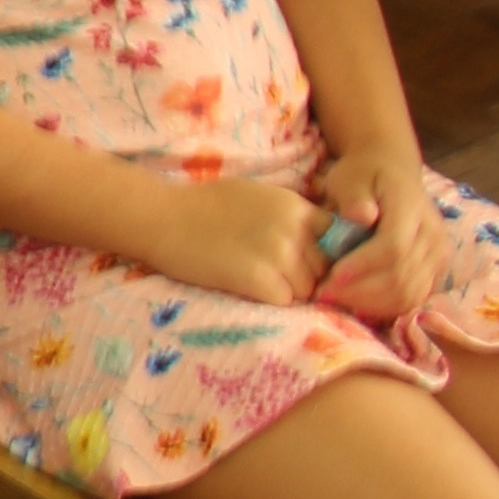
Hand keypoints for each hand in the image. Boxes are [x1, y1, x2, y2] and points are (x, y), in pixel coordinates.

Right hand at [136, 174, 330, 307]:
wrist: (161, 218)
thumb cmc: (203, 204)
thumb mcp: (259, 197)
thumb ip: (291, 216)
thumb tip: (318, 239)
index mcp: (296, 207)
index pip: (337, 239)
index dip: (322, 253)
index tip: (303, 259)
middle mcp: (294, 230)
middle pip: (324, 268)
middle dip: (304, 275)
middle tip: (272, 273)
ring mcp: (278, 255)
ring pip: (306, 289)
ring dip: (286, 290)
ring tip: (256, 280)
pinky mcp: (259, 280)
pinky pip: (285, 301)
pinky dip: (269, 300)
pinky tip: (246, 287)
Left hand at [315, 152, 451, 323]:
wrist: (393, 172)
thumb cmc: (364, 175)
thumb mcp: (350, 177)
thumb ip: (353, 196)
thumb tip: (361, 216)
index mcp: (413, 208)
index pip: (393, 247)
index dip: (362, 266)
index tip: (330, 277)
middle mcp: (433, 234)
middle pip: (402, 275)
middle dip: (360, 291)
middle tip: (324, 294)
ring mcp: (438, 254)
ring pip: (409, 292)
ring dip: (370, 303)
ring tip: (337, 299)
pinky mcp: (435, 270)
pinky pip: (413, 297)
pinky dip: (385, 306)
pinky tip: (356, 302)